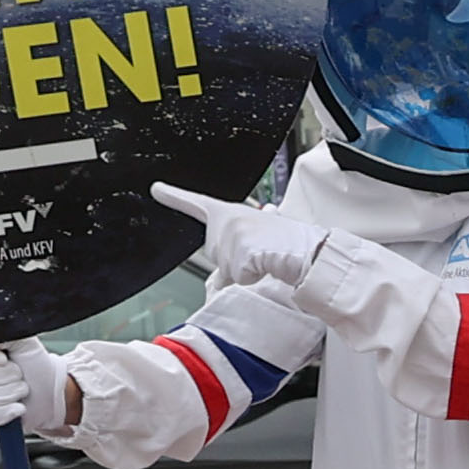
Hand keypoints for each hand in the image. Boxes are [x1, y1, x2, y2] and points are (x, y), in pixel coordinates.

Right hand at [0, 341, 70, 432]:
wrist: (49, 390)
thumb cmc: (34, 364)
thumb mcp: (23, 339)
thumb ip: (2, 332)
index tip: (6, 358)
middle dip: (9, 376)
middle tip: (18, 373)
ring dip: (12, 393)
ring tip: (20, 388)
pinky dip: (6, 412)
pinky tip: (16, 406)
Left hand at [153, 183, 324, 300]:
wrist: (311, 251)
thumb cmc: (291, 243)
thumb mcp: (260, 234)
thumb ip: (238, 245)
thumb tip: (219, 278)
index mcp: (232, 212)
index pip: (197, 203)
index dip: (175, 196)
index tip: (156, 189)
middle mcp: (228, 221)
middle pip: (215, 254)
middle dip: (232, 261)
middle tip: (259, 255)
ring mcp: (232, 236)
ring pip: (226, 270)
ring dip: (243, 273)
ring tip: (266, 260)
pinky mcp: (239, 254)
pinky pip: (237, 279)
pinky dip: (251, 279)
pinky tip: (265, 268)